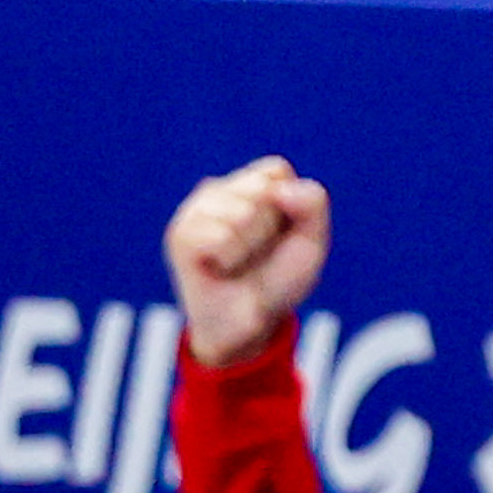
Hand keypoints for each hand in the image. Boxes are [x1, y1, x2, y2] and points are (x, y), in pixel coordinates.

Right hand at [163, 158, 329, 359]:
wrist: (252, 322)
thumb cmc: (278, 277)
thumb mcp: (312, 241)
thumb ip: (312, 204)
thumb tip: (279, 189)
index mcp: (248, 184)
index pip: (276, 170)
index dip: (290, 205)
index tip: (282, 232)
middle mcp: (217, 190)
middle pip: (260, 188)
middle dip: (271, 226)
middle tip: (259, 251)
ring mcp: (195, 211)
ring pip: (241, 213)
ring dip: (251, 246)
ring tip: (239, 262)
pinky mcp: (180, 235)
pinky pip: (219, 236)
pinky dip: (231, 259)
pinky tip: (221, 269)